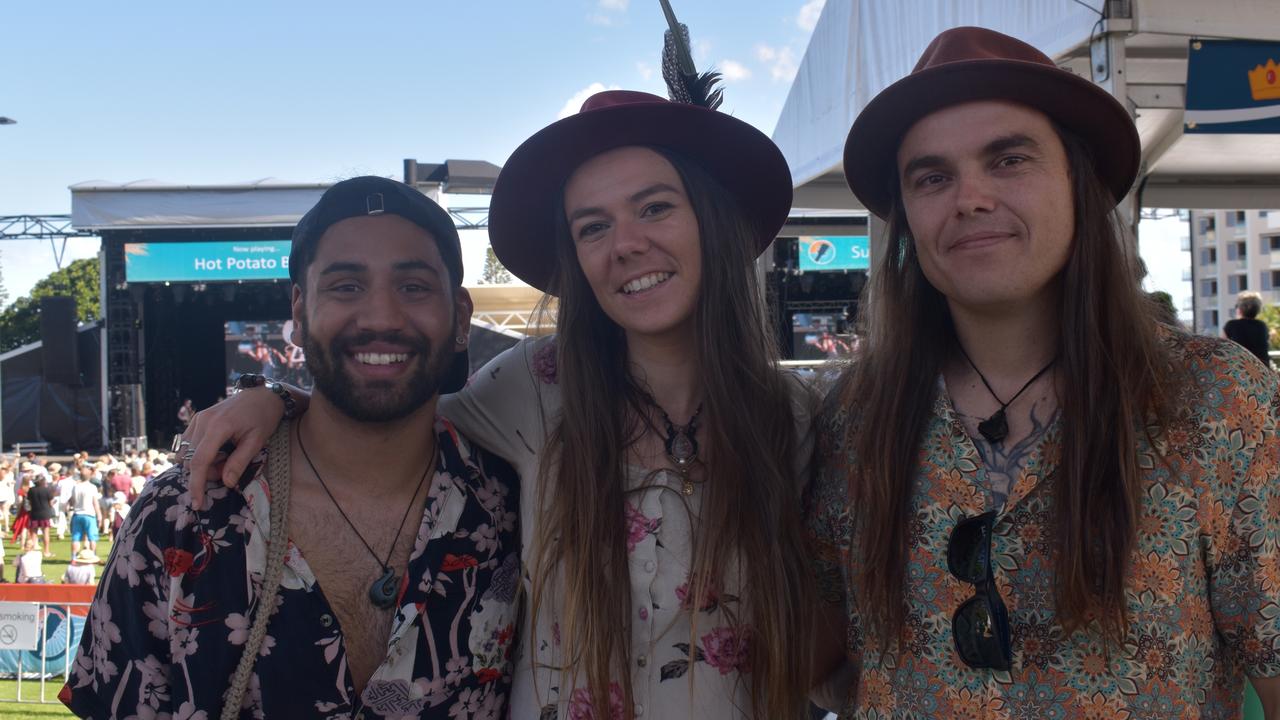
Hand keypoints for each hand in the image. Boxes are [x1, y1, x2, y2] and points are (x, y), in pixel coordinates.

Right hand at [181, 387, 287, 505]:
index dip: (196, 485)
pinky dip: (199, 454)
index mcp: (218, 426)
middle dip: (206, 473)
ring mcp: (197, 419)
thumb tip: (226, 483)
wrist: (262, 395)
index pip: (199, 461)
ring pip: (186, 454)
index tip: (198, 504)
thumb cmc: (263, 418)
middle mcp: (202, 421)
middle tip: (229, 468)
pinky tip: (218, 451)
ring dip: (201, 464)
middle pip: (190, 460)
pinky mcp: (197, 419)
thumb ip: (240, 462)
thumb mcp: (257, 441)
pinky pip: (188, 444)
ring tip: (225, 458)